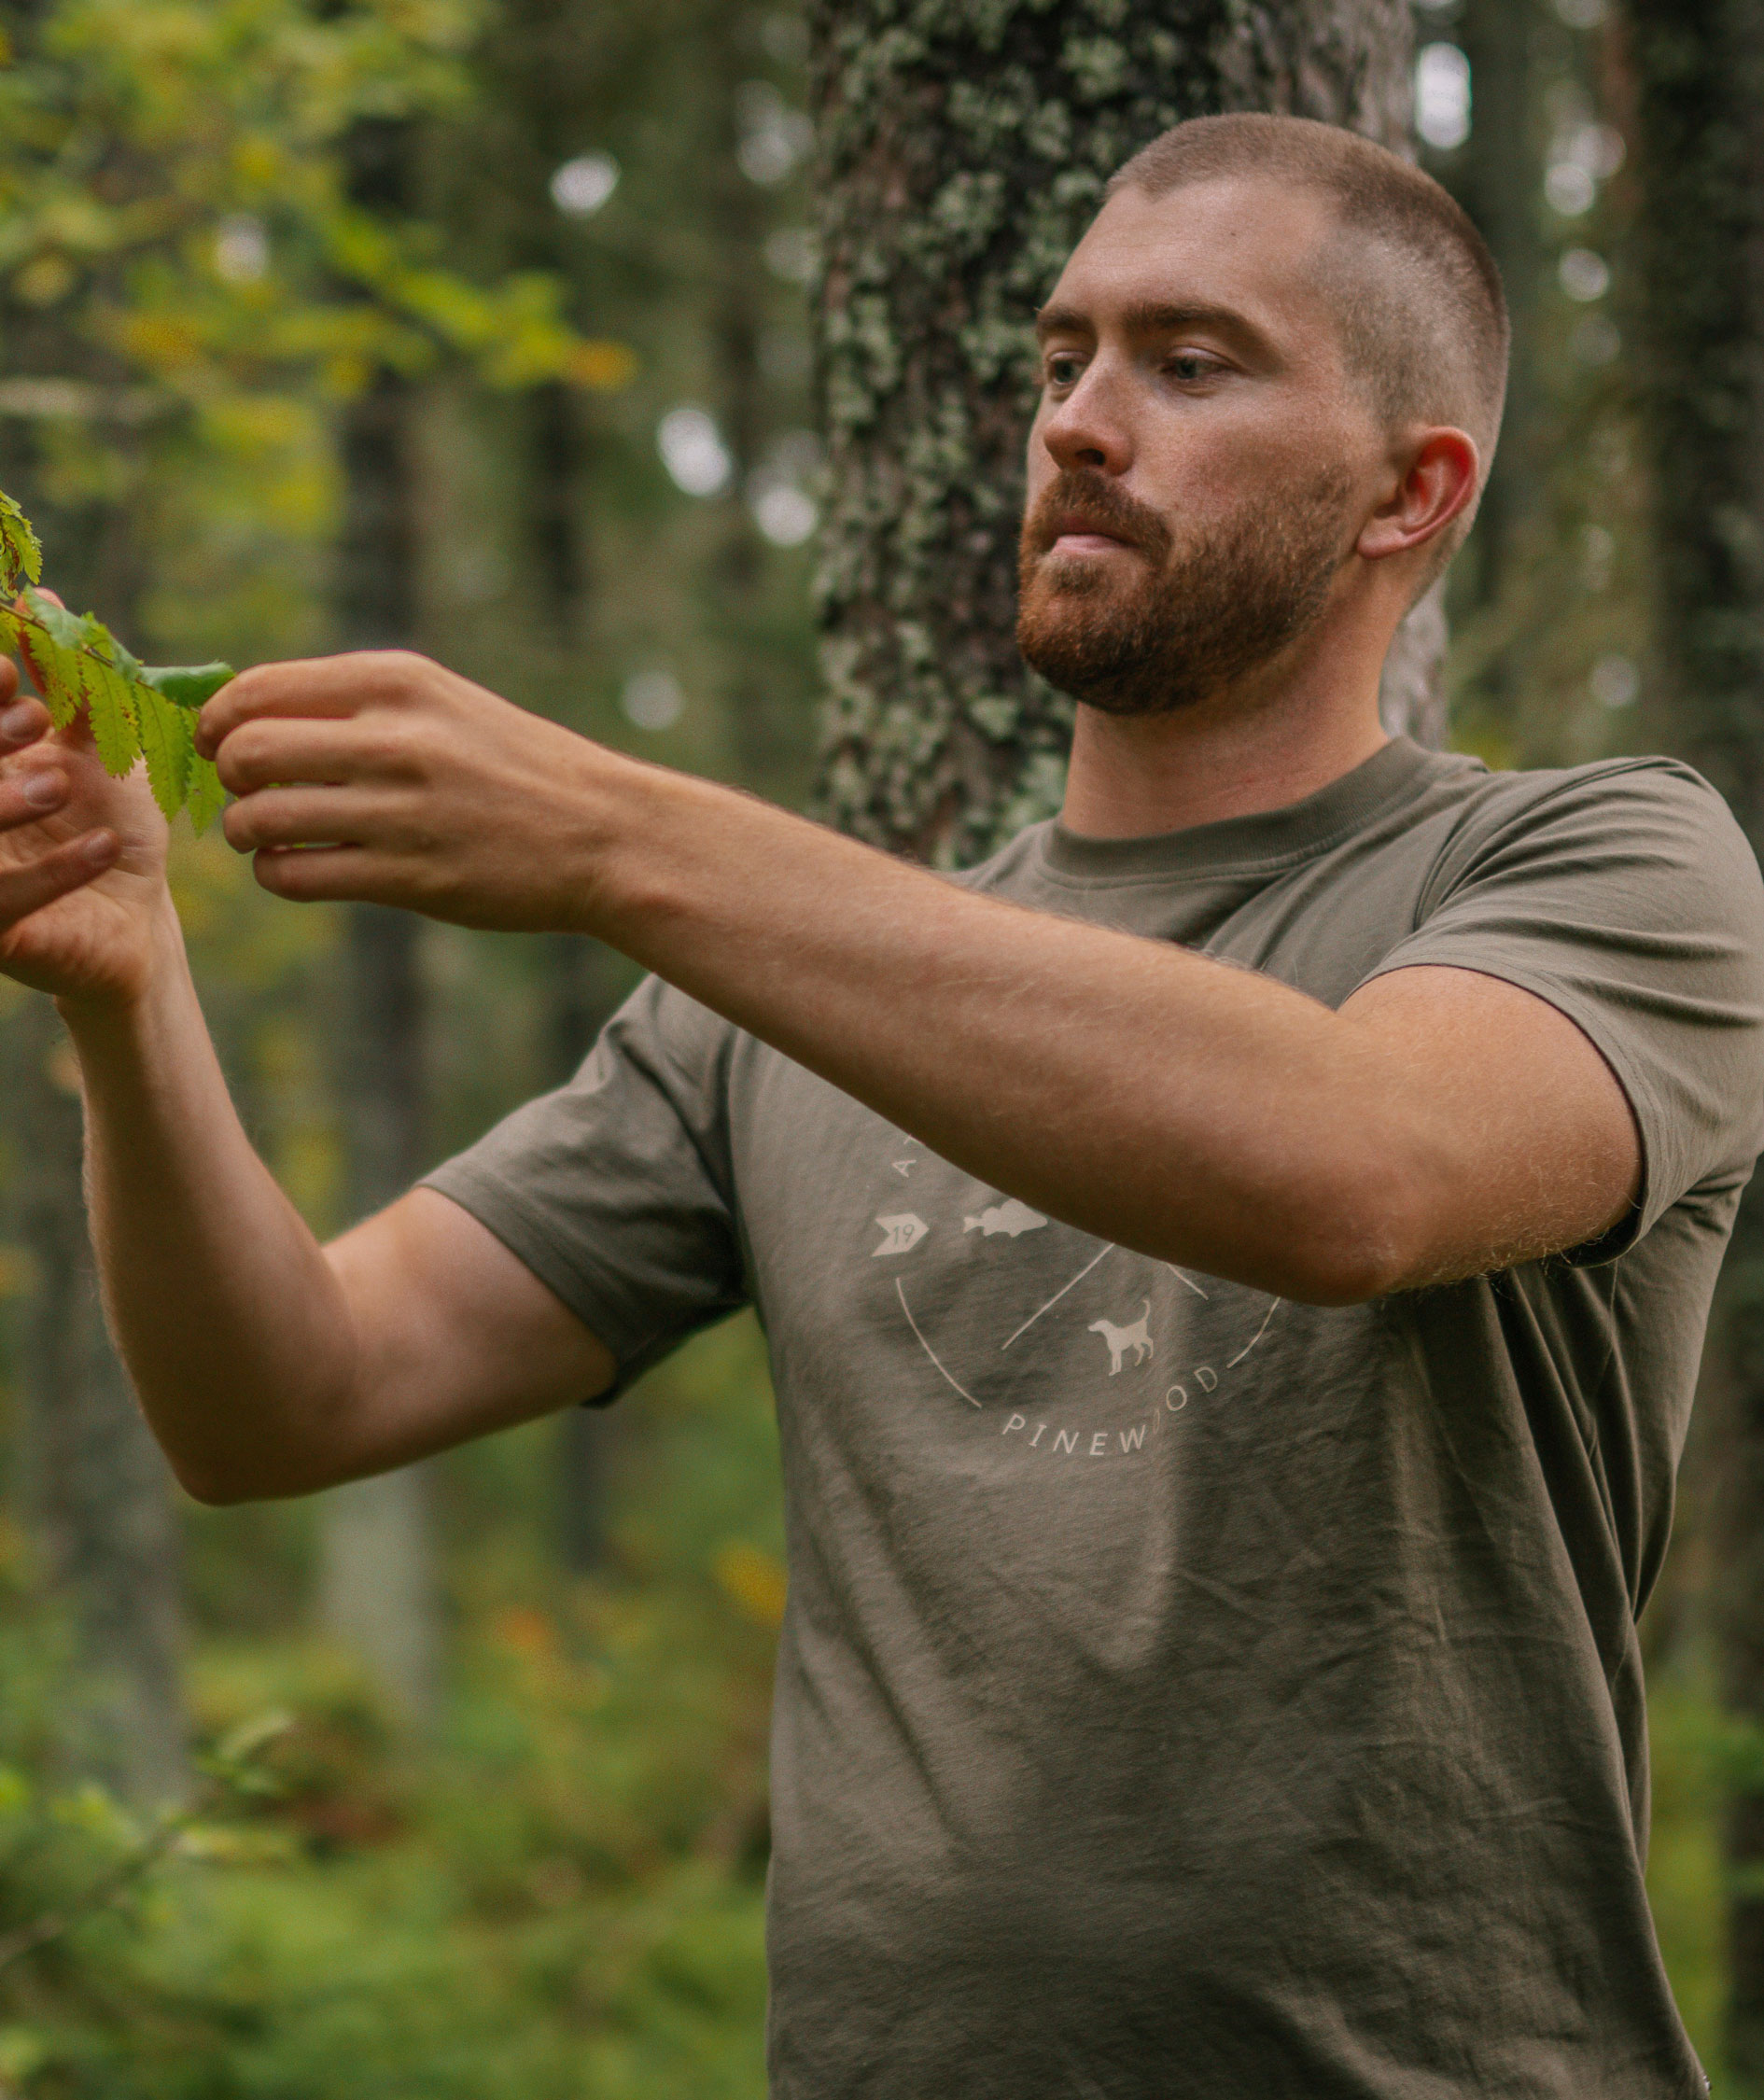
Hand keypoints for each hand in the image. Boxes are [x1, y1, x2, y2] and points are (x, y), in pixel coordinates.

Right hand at [0, 654, 171, 1007]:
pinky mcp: (1, 935)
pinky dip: (55, 871)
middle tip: (31, 721)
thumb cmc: (110, 825)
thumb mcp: (101, 748)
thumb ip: (74, 684)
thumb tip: (44, 600)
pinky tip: (106, 847)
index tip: (7, 670)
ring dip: (5, 801)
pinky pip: (5, 903)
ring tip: (60, 782)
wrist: (136, 920)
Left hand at [198, 650, 619, 931]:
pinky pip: (297, 875)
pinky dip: (278, 874)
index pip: (258, 688)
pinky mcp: (412, 878)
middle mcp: (397, 740)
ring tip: (272, 836)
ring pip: (263, 818)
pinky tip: (299, 868)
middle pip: (249, 751)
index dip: (218, 720)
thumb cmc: (514, 768)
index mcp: (399, 683)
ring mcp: (404, 812)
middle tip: (252, 793)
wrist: (605, 834)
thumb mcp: (442, 704)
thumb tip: (243, 716)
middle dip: (232, 778)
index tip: (221, 744)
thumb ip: (354, 703)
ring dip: (248, 832)